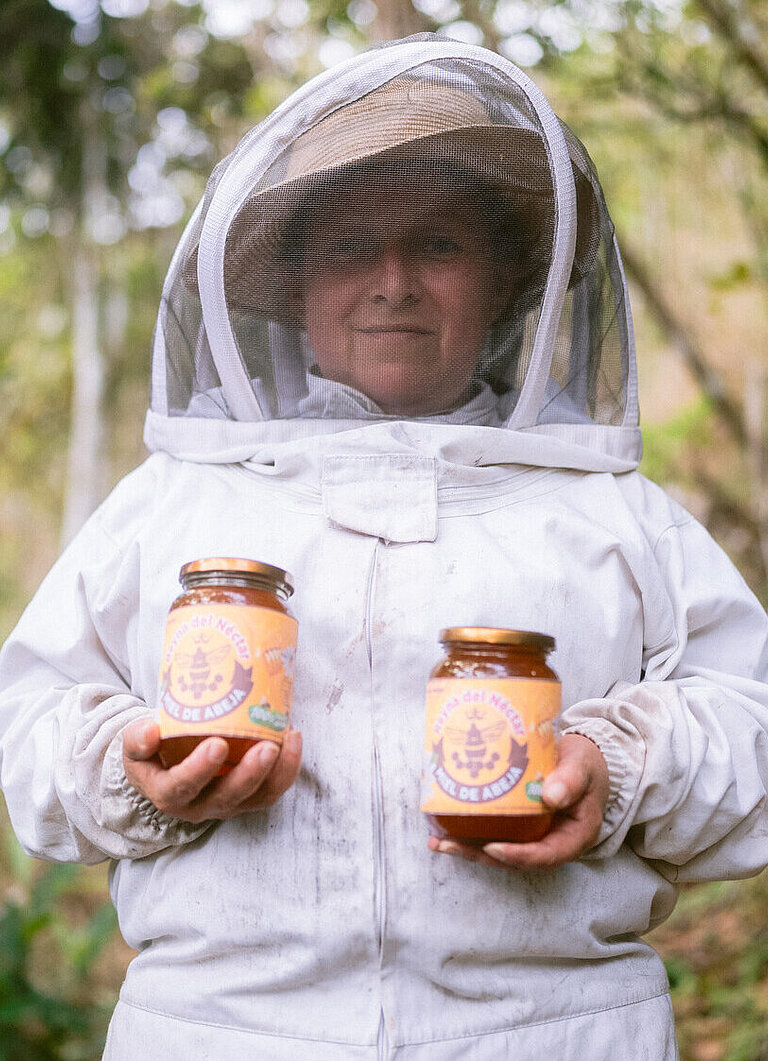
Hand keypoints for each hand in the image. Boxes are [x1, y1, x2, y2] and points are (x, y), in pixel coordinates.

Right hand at [122, 719, 301, 823]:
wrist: (165, 767)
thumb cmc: (151, 752)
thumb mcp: (133, 746)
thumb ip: (137, 738)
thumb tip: (151, 730)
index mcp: (167, 794)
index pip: (182, 787)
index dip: (199, 769)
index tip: (217, 744)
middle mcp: (199, 806)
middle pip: (228, 797)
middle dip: (250, 774)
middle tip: (267, 747)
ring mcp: (227, 804)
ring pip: (258, 797)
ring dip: (278, 772)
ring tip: (289, 739)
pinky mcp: (248, 798)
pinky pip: (272, 790)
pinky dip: (287, 768)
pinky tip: (293, 738)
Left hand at [428, 733, 609, 870]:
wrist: (584, 762)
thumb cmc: (587, 765)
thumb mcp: (584, 767)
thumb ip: (571, 780)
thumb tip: (551, 796)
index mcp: (574, 837)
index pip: (546, 856)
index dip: (518, 856)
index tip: (493, 847)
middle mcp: (551, 843)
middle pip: (515, 858)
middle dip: (480, 855)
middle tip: (449, 845)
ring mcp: (534, 836)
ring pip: (501, 849)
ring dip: (469, 848)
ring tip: (439, 841)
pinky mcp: (520, 825)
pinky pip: (496, 832)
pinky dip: (471, 832)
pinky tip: (445, 826)